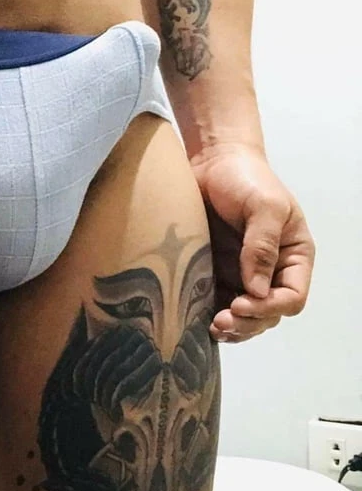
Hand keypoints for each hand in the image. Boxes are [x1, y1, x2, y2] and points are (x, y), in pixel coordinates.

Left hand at [189, 144, 314, 342]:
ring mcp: (243, 274)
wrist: (211, 162)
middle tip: (221, 321)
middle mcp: (272, 271)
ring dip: (232, 327)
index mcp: (293, 256)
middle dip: (248, 322)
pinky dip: (211, 315)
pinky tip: (197, 320)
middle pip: (269, 313)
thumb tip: (257, 290)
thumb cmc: (245, 179)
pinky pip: (218, 302)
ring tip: (213, 327)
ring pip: (245, 316)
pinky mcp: (217, 273)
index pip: (292, 297)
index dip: (269, 307)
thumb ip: (263, 246)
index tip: (242, 303)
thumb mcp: (264, 206)